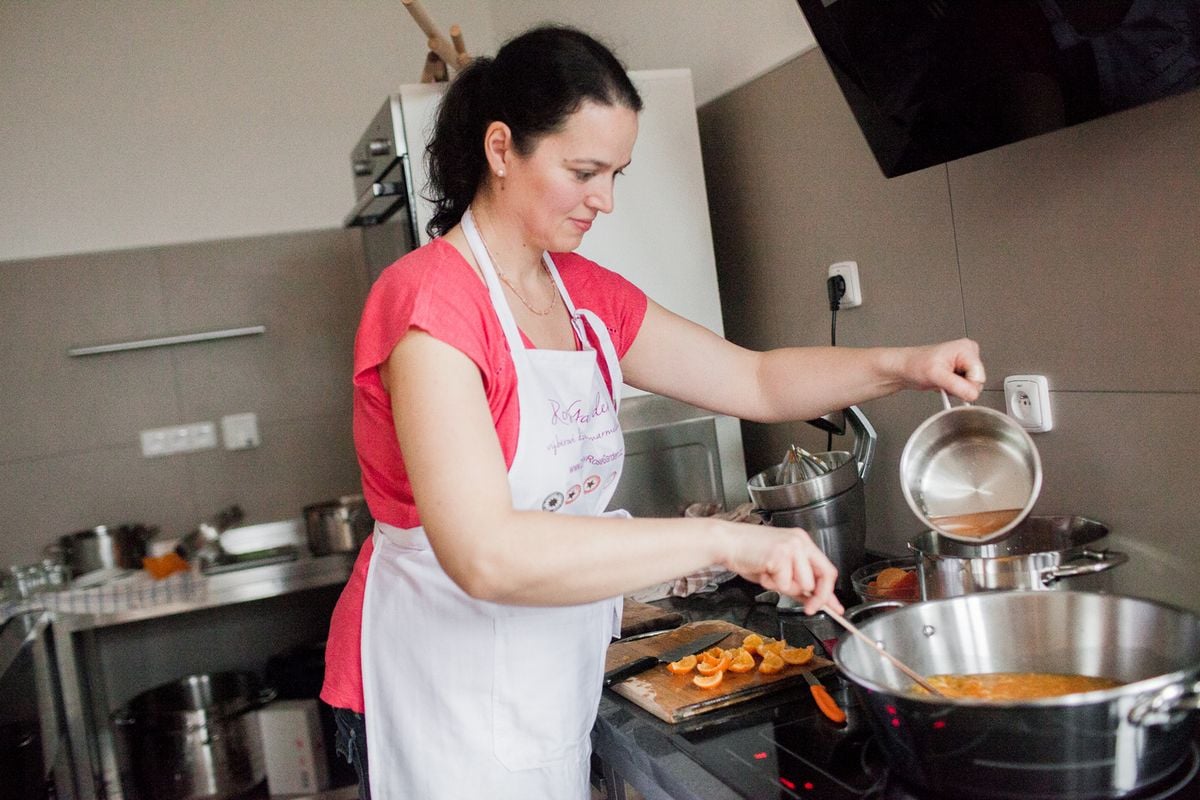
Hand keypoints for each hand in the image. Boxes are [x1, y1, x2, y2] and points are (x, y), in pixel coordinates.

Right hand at [721, 525, 842, 614]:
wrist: (726, 542)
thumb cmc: (747, 554)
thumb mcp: (778, 569)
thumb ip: (798, 583)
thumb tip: (814, 601)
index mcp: (802, 542)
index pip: (827, 569)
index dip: (830, 593)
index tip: (835, 608)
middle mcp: (800, 541)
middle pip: (822, 578)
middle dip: (815, 598)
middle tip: (807, 608)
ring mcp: (791, 546)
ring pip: (803, 584)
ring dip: (785, 587)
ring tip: (769, 575)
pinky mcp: (780, 554)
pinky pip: (784, 584)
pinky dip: (772, 584)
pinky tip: (762, 571)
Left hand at [897, 338, 985, 401]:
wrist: (904, 369)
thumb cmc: (915, 365)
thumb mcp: (936, 375)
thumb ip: (957, 385)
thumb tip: (973, 394)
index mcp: (966, 349)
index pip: (979, 377)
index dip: (965, 385)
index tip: (950, 383)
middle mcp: (969, 354)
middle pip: (977, 383)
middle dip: (960, 387)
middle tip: (944, 381)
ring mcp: (965, 363)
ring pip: (971, 387)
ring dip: (956, 389)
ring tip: (942, 381)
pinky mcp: (961, 372)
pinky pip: (965, 388)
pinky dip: (954, 390)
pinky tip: (943, 383)